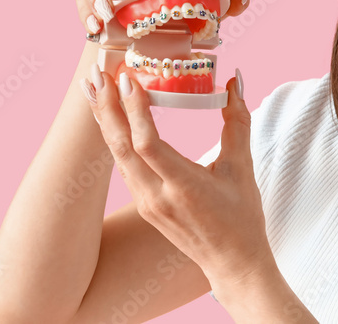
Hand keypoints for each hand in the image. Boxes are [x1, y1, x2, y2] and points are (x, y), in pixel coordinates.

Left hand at [84, 66, 274, 289]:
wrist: (232, 262)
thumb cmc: (241, 217)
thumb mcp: (243, 167)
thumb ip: (237, 122)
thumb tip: (235, 82)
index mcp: (184, 187)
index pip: (148, 144)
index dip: (134, 111)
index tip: (127, 80)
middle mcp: (157, 196)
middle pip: (121, 147)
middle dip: (106, 108)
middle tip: (98, 75)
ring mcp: (146, 203)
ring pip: (117, 156)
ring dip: (105, 121)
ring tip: (94, 89)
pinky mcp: (143, 205)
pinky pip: (123, 166)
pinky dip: (114, 138)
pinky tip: (109, 118)